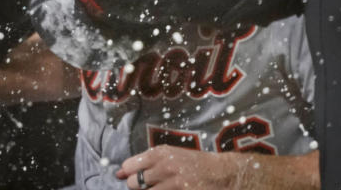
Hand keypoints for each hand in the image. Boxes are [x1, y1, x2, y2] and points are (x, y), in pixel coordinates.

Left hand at [117, 146, 238, 189]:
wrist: (221, 172)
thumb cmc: (193, 163)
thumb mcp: (171, 155)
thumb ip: (146, 162)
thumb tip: (119, 173)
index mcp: (160, 153)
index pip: (129, 166)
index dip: (127, 174)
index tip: (129, 178)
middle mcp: (164, 166)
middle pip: (133, 183)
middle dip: (136, 187)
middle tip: (149, 185)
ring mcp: (173, 183)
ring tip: (161, 187)